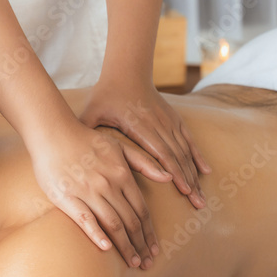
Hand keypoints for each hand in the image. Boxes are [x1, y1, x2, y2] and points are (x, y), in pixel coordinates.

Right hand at [30, 118, 158, 268]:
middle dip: (141, 245)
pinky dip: (97, 234)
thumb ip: (143, 162)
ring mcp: (88, 192)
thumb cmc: (85, 140)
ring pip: (113, 224)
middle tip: (148, 264)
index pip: (141, 210)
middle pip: (131, 221)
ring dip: (126, 246)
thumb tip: (168, 177)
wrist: (53, 133)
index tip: (155, 249)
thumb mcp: (118, 146)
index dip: (150, 232)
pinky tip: (106, 249)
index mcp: (122, 174)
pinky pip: (85, 220)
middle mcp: (108, 185)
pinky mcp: (67, 197)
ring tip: (134, 263)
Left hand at [79, 79, 211, 207]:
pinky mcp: (174, 120)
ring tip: (200, 198)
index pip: (161, 152)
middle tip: (197, 205)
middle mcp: (158, 124)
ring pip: (185, 152)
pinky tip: (206, 173)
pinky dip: (197, 157)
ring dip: (194, 175)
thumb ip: (85, 131)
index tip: (182, 191)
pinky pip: (189, 141)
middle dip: (188, 182)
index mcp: (139, 125)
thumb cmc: (106, 95)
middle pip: (177, 157)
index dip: (173, 172)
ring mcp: (168, 122)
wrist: (127, 72)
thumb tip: (71, 151)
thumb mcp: (92, 112)